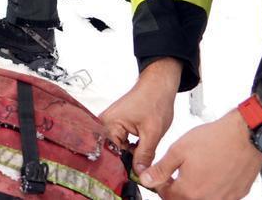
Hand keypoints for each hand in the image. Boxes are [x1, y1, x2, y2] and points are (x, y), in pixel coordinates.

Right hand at [100, 57, 181, 176]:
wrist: (157, 86)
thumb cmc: (154, 101)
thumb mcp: (152, 133)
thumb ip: (145, 155)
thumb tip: (139, 174)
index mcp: (109, 124)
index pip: (110, 153)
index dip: (122, 166)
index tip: (133, 174)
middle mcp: (104, 123)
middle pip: (111, 151)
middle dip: (125, 160)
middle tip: (139, 166)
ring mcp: (108, 123)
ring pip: (117, 148)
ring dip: (128, 154)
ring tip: (141, 152)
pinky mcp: (115, 124)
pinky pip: (119, 142)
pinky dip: (130, 147)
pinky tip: (139, 148)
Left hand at [140, 110, 261, 198]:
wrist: (245, 136)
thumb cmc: (213, 140)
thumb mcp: (178, 151)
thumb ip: (161, 169)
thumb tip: (146, 180)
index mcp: (189, 191)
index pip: (166, 195)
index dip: (160, 184)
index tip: (162, 175)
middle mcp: (207, 199)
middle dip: (176, 189)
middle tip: (177, 173)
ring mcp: (224, 199)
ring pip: (202, 199)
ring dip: (194, 189)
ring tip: (196, 170)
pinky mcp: (238, 195)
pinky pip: (220, 197)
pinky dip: (213, 188)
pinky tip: (213, 173)